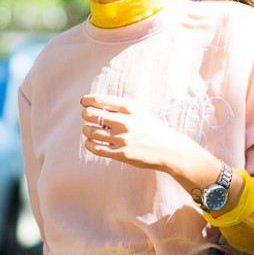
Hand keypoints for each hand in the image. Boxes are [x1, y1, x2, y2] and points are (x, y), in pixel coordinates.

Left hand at [80, 93, 217, 184]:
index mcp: (129, 107)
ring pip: (89, 131)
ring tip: (92, 131)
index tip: (84, 103)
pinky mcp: (121, 154)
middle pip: (90, 114)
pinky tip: (92, 142)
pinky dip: (89, 143)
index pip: (98, 99)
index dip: (86, 101)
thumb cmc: (151, 129)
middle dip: (86, 115)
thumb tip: (89, 104)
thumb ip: (118, 108)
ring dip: (87, 130)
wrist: (169, 150)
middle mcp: (125, 122)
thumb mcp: (139, 112)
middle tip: (89, 118)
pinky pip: (95, 147)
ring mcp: (123, 139)